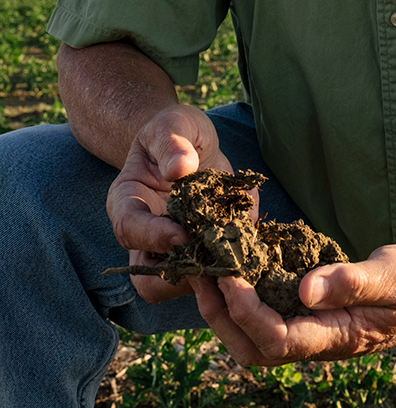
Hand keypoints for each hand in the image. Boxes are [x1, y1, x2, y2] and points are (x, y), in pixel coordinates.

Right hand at [106, 104, 249, 302]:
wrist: (189, 141)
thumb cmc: (174, 130)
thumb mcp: (173, 124)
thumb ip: (172, 144)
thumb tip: (179, 169)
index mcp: (127, 201)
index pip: (129, 230)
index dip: (153, 237)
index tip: (182, 234)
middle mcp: (145, 234)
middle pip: (149, 277)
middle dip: (182, 275)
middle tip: (216, 260)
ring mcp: (173, 248)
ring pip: (184, 283)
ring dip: (214, 275)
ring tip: (243, 254)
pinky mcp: (203, 250)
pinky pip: (216, 270)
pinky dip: (237, 263)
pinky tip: (257, 245)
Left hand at [188, 243, 395, 366]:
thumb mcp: (393, 273)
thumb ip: (351, 281)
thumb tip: (303, 288)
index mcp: (339, 337)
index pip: (277, 338)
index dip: (245, 312)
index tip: (227, 275)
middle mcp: (322, 343)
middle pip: (255, 349)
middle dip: (221, 316)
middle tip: (199, 274)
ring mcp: (319, 332)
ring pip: (258, 339)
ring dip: (227, 310)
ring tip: (206, 270)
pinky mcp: (318, 316)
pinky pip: (272, 317)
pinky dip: (247, 298)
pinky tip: (237, 267)